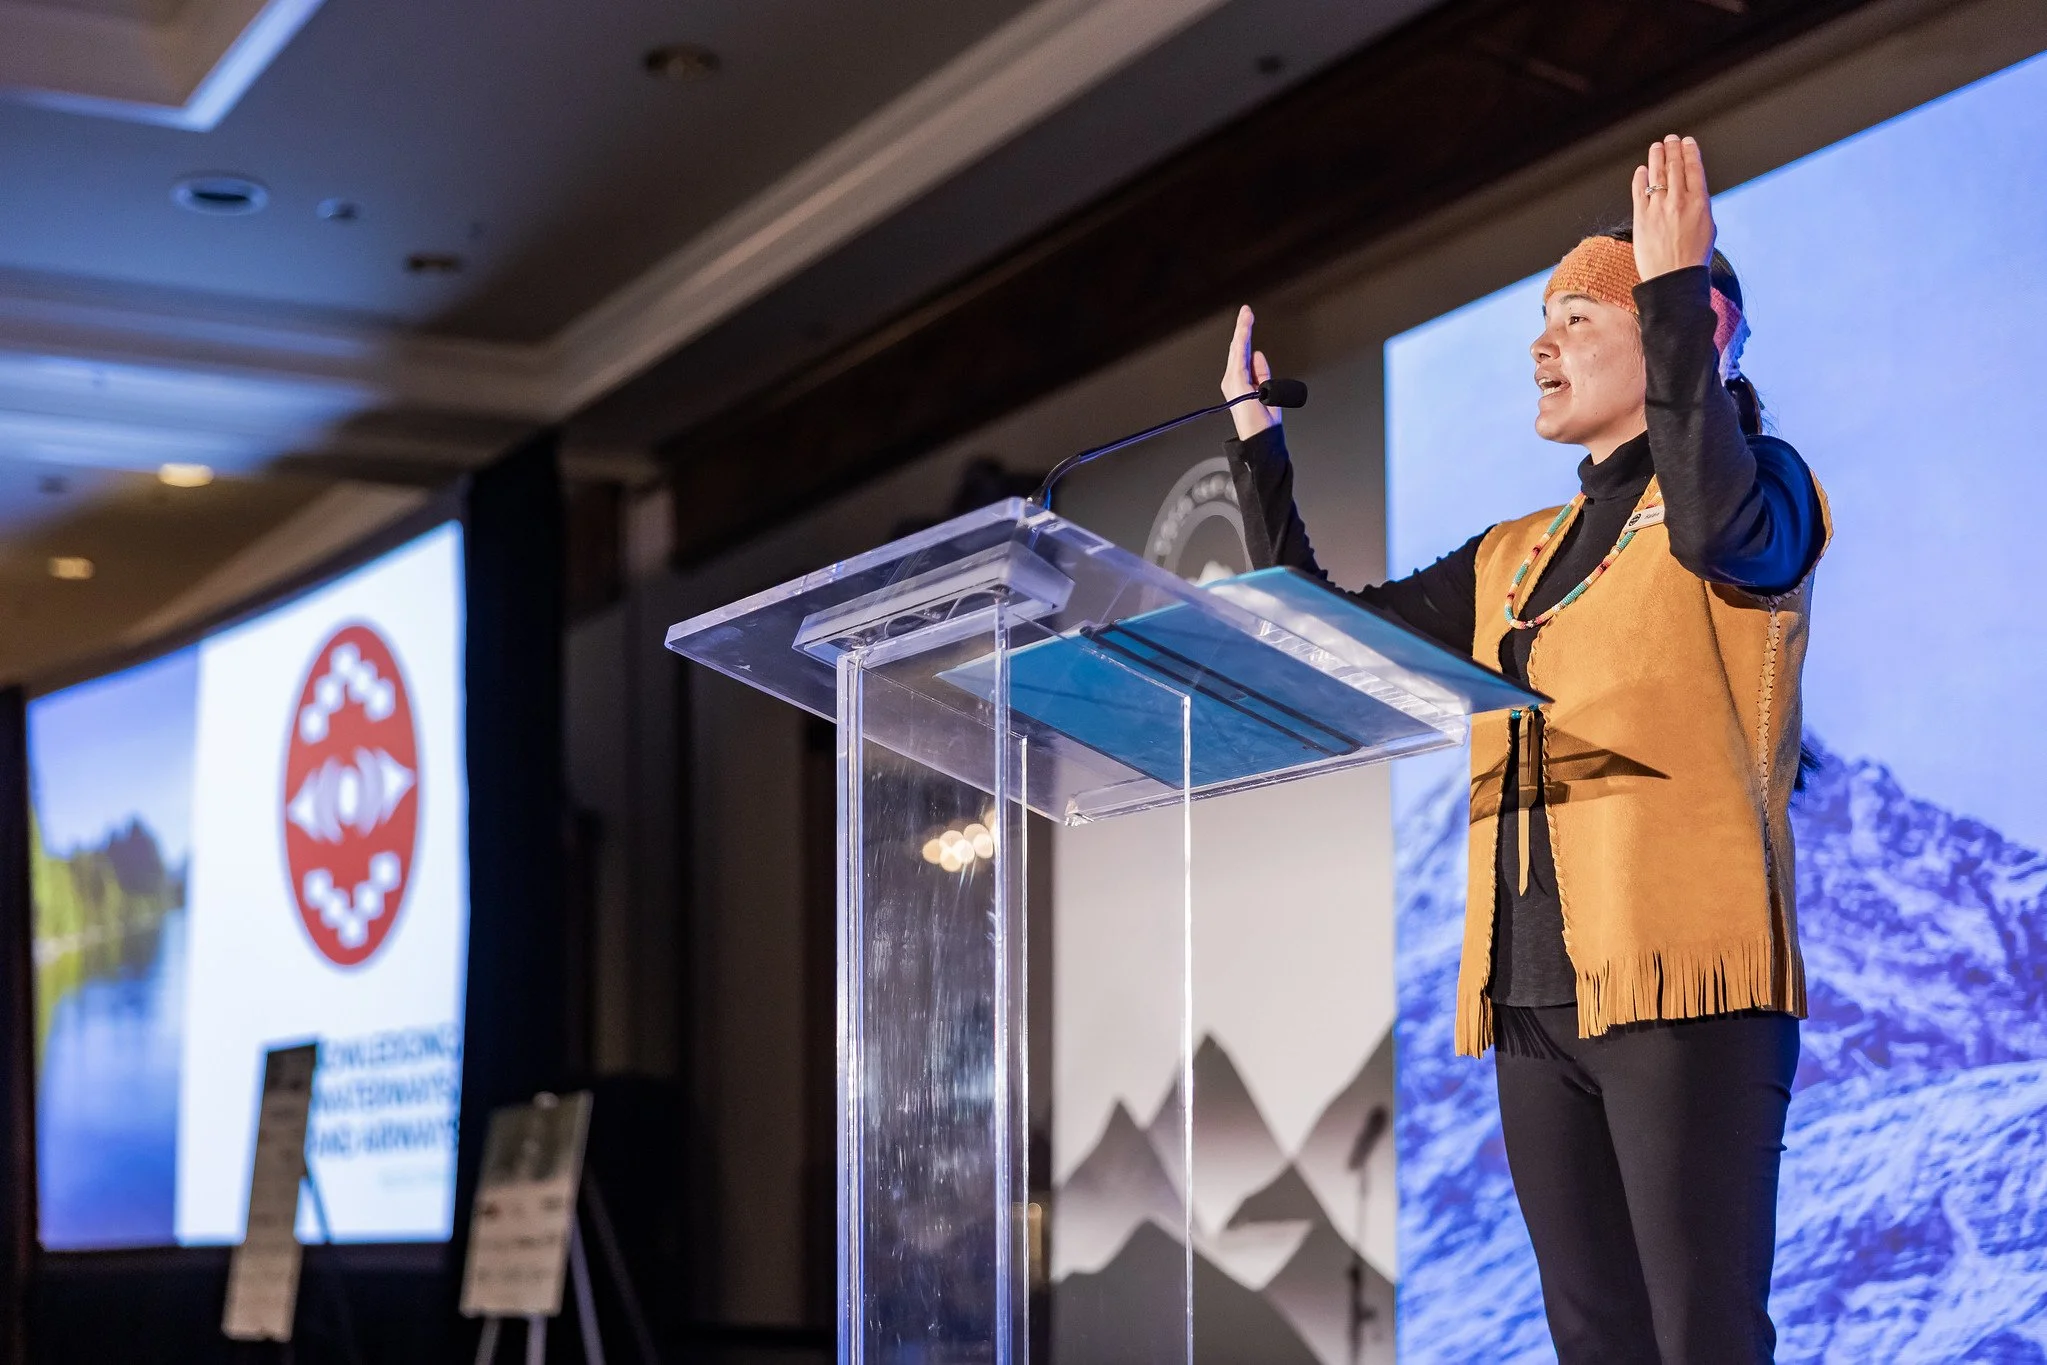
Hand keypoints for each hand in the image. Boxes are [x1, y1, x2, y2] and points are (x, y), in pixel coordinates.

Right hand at [1221, 304, 1280, 439]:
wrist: (1261, 439)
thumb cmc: (1264, 423)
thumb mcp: (1268, 392)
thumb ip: (1262, 373)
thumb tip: (1257, 354)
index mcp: (1241, 384)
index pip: (1242, 355)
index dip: (1245, 336)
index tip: (1248, 319)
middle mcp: (1233, 381)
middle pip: (1238, 349)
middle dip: (1243, 328)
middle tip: (1247, 310)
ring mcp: (1233, 381)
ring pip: (1238, 349)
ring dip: (1242, 330)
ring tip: (1246, 313)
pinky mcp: (1237, 382)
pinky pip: (1240, 355)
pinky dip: (1242, 340)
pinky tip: (1245, 327)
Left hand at [1631, 134, 1716, 280]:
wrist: (1673, 279)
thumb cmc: (1693, 259)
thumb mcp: (1708, 229)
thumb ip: (1700, 208)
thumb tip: (1693, 195)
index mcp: (1699, 203)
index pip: (1694, 169)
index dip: (1690, 152)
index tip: (1687, 142)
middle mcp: (1679, 202)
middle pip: (1675, 167)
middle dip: (1672, 149)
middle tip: (1670, 139)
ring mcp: (1658, 209)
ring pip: (1656, 175)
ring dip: (1656, 157)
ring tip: (1656, 147)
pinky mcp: (1641, 218)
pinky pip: (1639, 192)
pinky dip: (1640, 178)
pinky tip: (1641, 171)